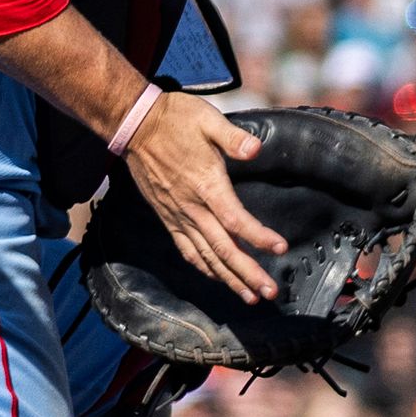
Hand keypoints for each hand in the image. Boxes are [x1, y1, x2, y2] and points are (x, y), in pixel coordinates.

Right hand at [118, 91, 286, 301]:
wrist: (135, 125)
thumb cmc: (175, 120)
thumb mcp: (207, 120)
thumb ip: (233, 137)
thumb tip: (255, 148)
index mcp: (206, 184)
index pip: (235, 220)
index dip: (258, 237)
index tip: (280, 248)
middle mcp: (191, 207)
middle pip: (223, 248)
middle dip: (248, 273)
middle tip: (270, 292)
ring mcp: (178, 215)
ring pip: (205, 256)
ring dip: (229, 278)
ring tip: (250, 296)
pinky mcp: (168, 217)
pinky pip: (187, 249)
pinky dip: (204, 267)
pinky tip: (217, 277)